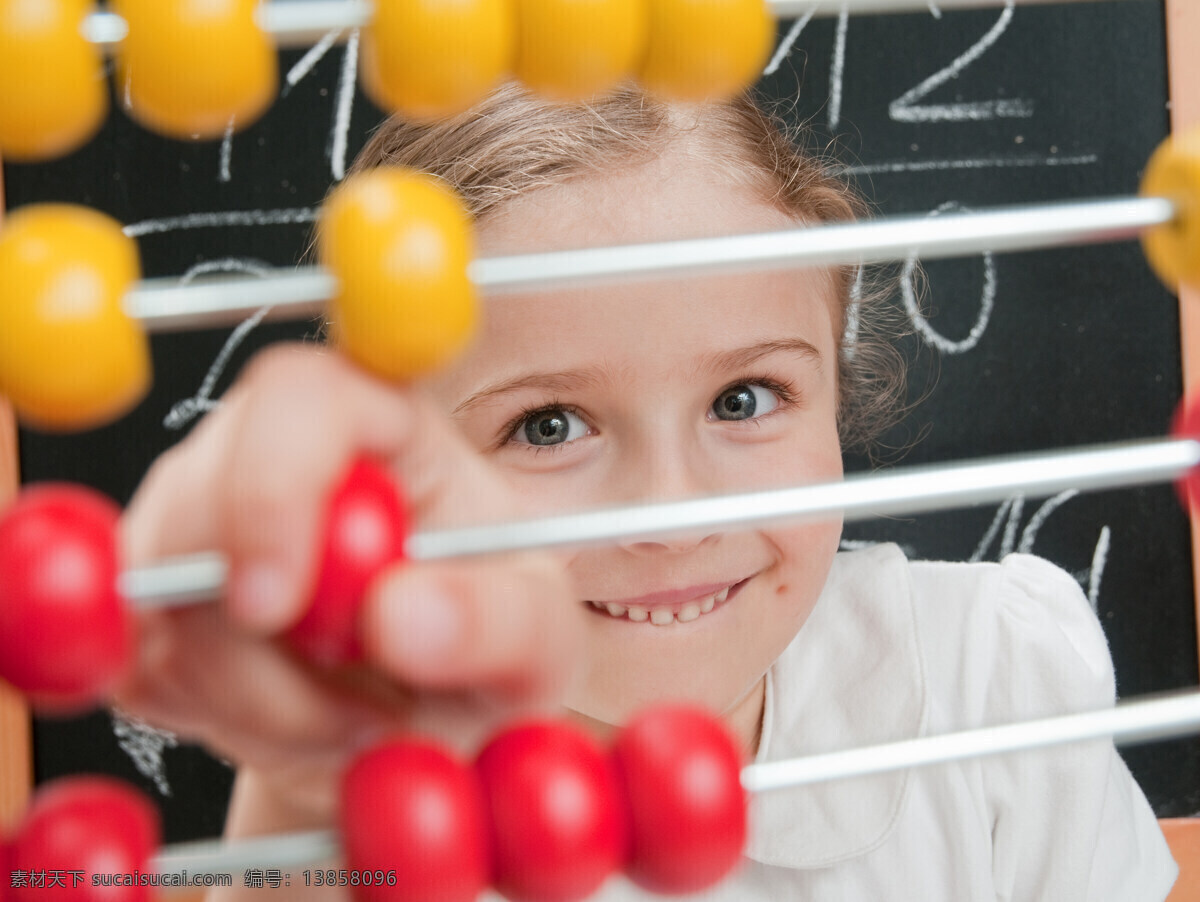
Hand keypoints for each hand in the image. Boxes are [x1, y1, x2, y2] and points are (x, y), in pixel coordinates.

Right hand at [114, 342, 581, 833]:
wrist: (428, 715)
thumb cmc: (489, 644)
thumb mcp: (538, 640)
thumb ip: (497, 622)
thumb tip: (396, 613)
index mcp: (390, 424)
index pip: (303, 394)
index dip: (271, 483)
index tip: (276, 605)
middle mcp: (280, 448)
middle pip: (202, 494)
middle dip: (260, 639)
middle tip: (364, 713)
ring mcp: (205, 515)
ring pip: (160, 594)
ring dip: (258, 698)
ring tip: (356, 716)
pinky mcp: (157, 592)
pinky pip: (143, 658)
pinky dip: (219, 719)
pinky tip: (298, 720)